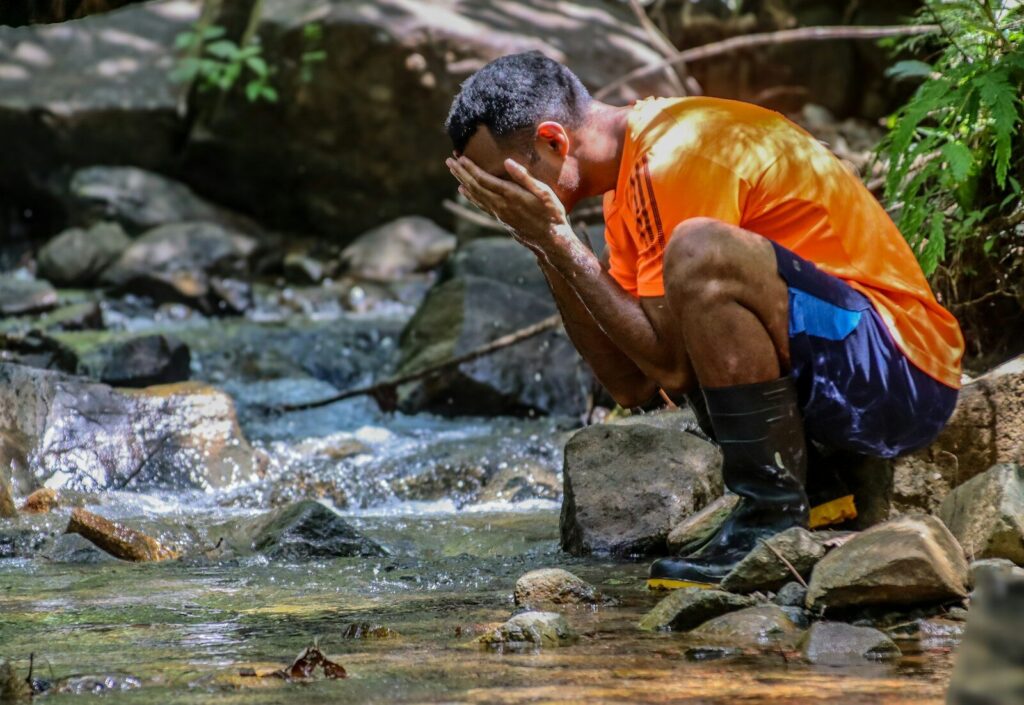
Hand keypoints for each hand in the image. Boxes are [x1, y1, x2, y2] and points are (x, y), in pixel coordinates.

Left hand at [445, 155, 572, 253]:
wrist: (550, 240)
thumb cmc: (551, 214)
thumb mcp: (544, 193)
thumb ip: (525, 177)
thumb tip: (507, 162)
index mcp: (510, 195)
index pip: (484, 179)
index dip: (470, 168)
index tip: (460, 158)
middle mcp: (500, 205)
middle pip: (474, 186)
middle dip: (461, 173)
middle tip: (449, 161)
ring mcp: (499, 213)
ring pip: (475, 195)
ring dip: (462, 181)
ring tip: (453, 171)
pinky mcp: (500, 218)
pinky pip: (480, 205)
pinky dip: (469, 196)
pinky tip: (463, 191)